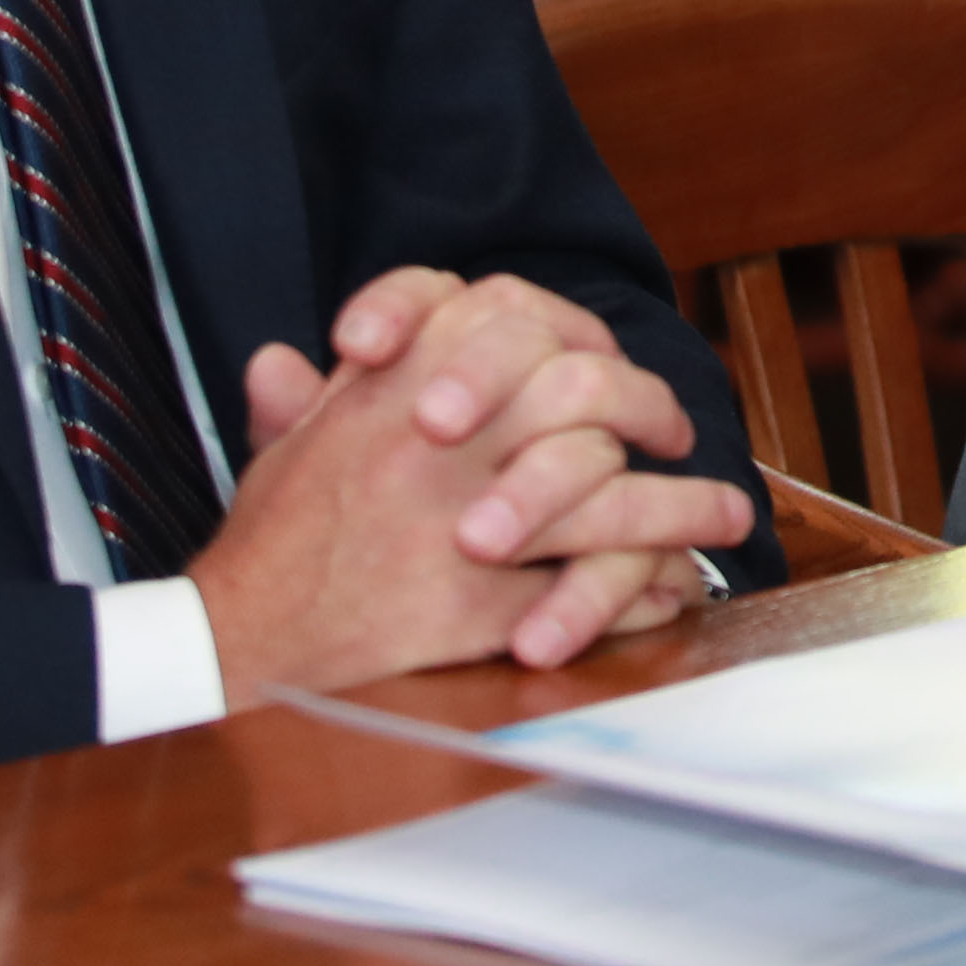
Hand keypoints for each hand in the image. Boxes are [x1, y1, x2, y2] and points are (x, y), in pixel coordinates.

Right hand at [196, 271, 749, 695]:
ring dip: (680, 504)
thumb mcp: (279, 456)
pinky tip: (676, 588)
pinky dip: (645, 588)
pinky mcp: (485, 607)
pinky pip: (592, 585)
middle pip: (579, 389)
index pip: (506, 317)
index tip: (600, 353)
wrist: (235, 649)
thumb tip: (290, 357)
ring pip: (606, 491)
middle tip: (675, 425)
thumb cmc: (264, 550)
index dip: (569, 330)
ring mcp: (467, 524)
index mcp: (391, 391)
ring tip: (729, 514)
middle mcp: (438, 445)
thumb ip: (304, 401)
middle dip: (647, 402)